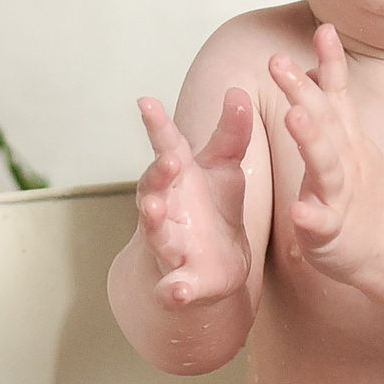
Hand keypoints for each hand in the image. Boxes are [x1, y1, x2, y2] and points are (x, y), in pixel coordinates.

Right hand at [133, 90, 254, 307]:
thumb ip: (232, 134)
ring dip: (154, 222)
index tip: (145, 101)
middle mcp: (167, 208)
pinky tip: (175, 291)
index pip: (166, 146)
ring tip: (153, 209)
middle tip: (168, 159)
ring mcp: (171, 245)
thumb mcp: (226, 169)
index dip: (156, 125)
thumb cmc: (213, 209)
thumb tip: (237, 91)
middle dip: (158, 173)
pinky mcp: (184, 281)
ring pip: (157, 233)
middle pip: (155, 186)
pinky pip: (173, 287)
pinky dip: (173, 290)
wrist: (210, 267)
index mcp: (178, 178)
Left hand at [270, 24, 383, 285]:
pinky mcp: (333, 232)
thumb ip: (331, 107)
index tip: (324, 27)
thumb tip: (309, 66)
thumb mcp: (350, 144)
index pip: (338, 95)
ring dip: (310, 140)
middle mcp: (346, 162)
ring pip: (326, 166)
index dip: (331, 62)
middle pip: (326, 122)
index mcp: (346, 141)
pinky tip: (297, 211)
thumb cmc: (363, 194)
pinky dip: (310, 217)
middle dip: (303, 90)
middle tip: (278, 62)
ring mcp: (341, 197)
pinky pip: (321, 225)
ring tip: (293, 117)